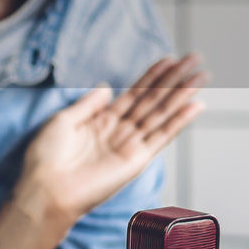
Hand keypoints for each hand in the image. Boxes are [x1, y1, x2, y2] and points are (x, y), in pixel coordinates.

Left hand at [17, 54, 206, 228]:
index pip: (133, 93)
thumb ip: (88, 104)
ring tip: (202, 75)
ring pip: (161, 114)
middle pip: (152, 100)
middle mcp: (119, 132)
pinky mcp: (136, 161)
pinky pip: (162, 136)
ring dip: (182, 95)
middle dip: (174, 80)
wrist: (46, 189)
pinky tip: (195, 105)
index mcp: (101, 121)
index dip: (151, 76)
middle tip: (194, 59)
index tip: (169, 60)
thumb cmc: (46, 157)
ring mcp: (129, 146)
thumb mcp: (63, 120)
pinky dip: (179, 121)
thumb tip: (107, 87)